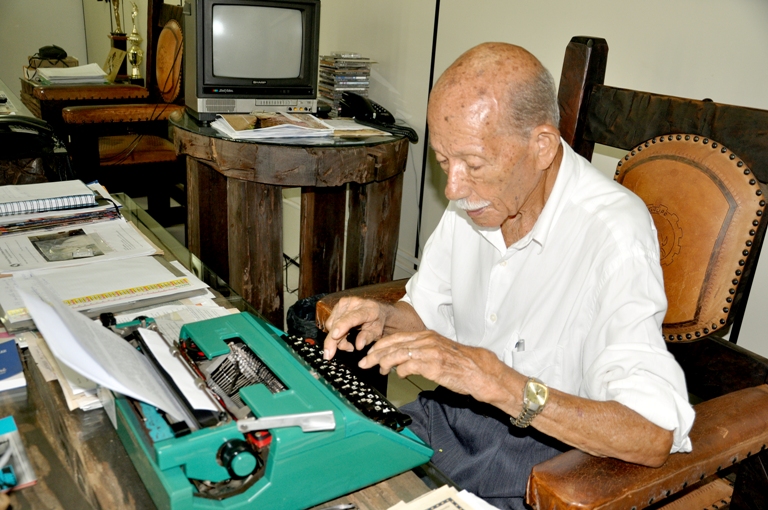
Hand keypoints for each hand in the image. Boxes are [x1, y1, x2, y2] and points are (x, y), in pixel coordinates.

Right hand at [323, 297, 388, 359]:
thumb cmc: (378, 322)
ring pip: (332, 324)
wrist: (377, 310)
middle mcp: (354, 303)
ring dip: (336, 338)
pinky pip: (330, 323)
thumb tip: (358, 346)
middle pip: (337, 322)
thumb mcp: (377, 332)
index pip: (352, 318)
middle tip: (329, 355)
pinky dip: (334, 332)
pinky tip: (343, 336)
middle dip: (332, 341)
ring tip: (347, 344)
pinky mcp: (338, 305)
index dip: (342, 326)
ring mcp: (344, 303)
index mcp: (367, 310)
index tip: (335, 336)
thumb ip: (368, 338)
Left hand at [359, 330, 522, 405]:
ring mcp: (430, 352)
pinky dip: (401, 370)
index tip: (370, 354)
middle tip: (365, 363)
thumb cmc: (460, 364)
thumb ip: (420, 353)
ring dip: (384, 363)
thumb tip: (400, 361)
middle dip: (376, 355)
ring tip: (379, 370)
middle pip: (393, 345)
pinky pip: (410, 366)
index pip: (396, 337)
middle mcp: (426, 341)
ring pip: (398, 354)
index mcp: (426, 336)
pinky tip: (399, 374)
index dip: (380, 346)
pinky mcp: (434, 365)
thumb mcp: (438, 352)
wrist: (480, 371)